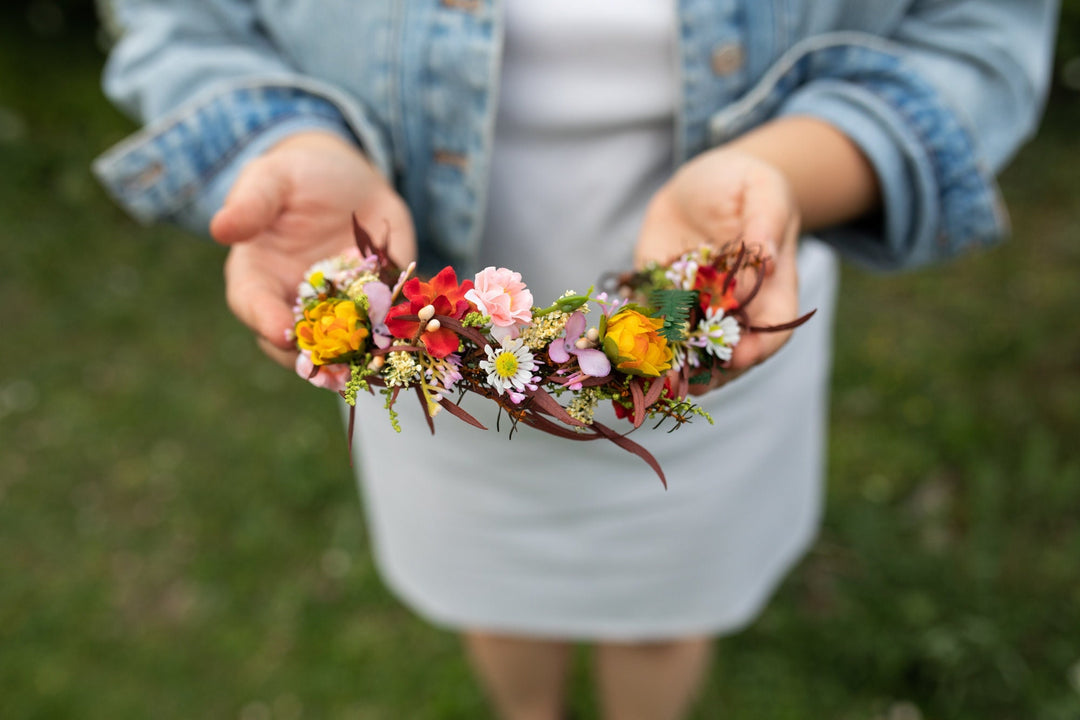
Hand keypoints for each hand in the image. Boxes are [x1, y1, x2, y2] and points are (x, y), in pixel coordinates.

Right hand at [210, 131, 415, 367]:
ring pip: (339, 348)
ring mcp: (336, 313)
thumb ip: (253, 204)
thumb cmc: (297, 176)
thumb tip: (221, 228)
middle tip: (330, 369)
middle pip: (294, 342)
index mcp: (257, 276)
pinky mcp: (375, 309)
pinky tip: (406, 350)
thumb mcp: (273, 178)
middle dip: (312, 358)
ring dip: (354, 363)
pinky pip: (382, 331)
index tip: (280, 333)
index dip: (264, 321)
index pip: (252, 305)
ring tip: (368, 373)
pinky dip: (393, 343)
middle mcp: (293, 305)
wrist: (349, 179)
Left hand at [636, 147, 799, 393]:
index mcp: (771, 289)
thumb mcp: (762, 191)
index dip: (759, 348)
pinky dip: (638, 346)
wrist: (701, 183)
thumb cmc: (743, 184)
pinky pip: (652, 331)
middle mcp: (735, 310)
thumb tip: (765, 257)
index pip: (774, 330)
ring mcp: (697, 311)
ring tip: (653, 378)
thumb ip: (766, 222)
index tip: (739, 357)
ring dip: (672, 369)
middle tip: (688, 382)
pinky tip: (622, 355)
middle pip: (730, 354)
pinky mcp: (661, 303)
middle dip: (710, 371)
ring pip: (690, 352)